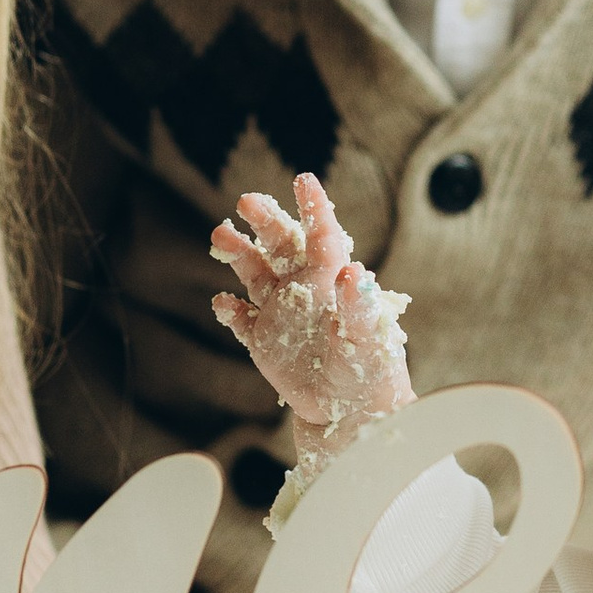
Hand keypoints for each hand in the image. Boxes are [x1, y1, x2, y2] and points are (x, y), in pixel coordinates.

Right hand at [210, 172, 411, 453]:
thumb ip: (360, 306)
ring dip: (238, 253)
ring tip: (221, 235)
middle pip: (281, 245)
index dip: (313, 208)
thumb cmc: (371, 373)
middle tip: (246, 201)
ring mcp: (280, 312)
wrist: (352, 413)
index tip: (303, 179)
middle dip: (265, 220)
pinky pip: (241, 320)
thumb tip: (355, 271)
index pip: (322, 236)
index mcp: (333, 281)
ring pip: (254, 273)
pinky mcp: (263, 340)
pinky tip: (224, 304)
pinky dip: (230, 311)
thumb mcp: (370, 339)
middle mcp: (303, 288)